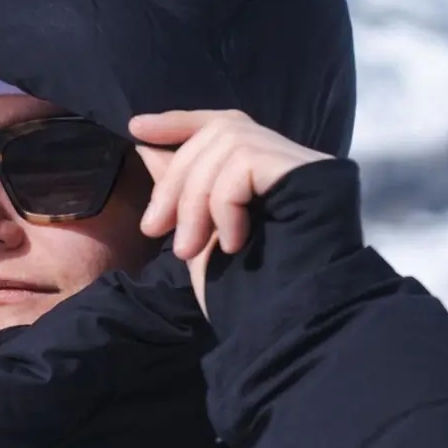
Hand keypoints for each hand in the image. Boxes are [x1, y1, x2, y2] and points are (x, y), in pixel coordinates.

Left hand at [130, 109, 331, 317]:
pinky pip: (245, 162)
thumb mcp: (197, 237)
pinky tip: (230, 243)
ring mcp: (303, 164)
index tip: (136, 128)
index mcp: (263, 174)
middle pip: (218, 133)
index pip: (223, 124)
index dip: (178, 121)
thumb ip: (181, 190)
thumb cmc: (243, 293)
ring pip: (228, 144)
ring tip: (187, 249)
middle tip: (153, 228)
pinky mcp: (311, 171)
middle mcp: (289, 161)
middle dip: (176, 178)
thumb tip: (148, 148)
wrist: (287, 325)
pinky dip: (223, 203)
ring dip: (193, 197)